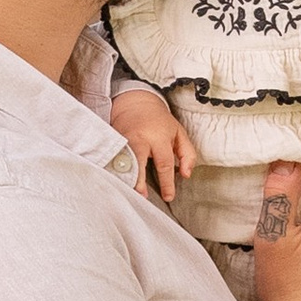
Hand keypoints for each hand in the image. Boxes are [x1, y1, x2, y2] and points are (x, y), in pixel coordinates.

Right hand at [113, 82, 193, 201]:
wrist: (136, 103)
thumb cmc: (160, 122)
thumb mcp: (179, 134)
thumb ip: (187, 155)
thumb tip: (186, 175)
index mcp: (158, 137)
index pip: (164, 163)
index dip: (167, 182)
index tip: (168, 196)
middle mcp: (139, 138)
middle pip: (138, 161)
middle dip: (139, 181)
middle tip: (142, 197)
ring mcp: (123, 139)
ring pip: (123, 161)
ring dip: (126, 178)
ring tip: (128, 193)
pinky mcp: (112, 141)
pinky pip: (114, 159)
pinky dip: (116, 172)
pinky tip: (119, 182)